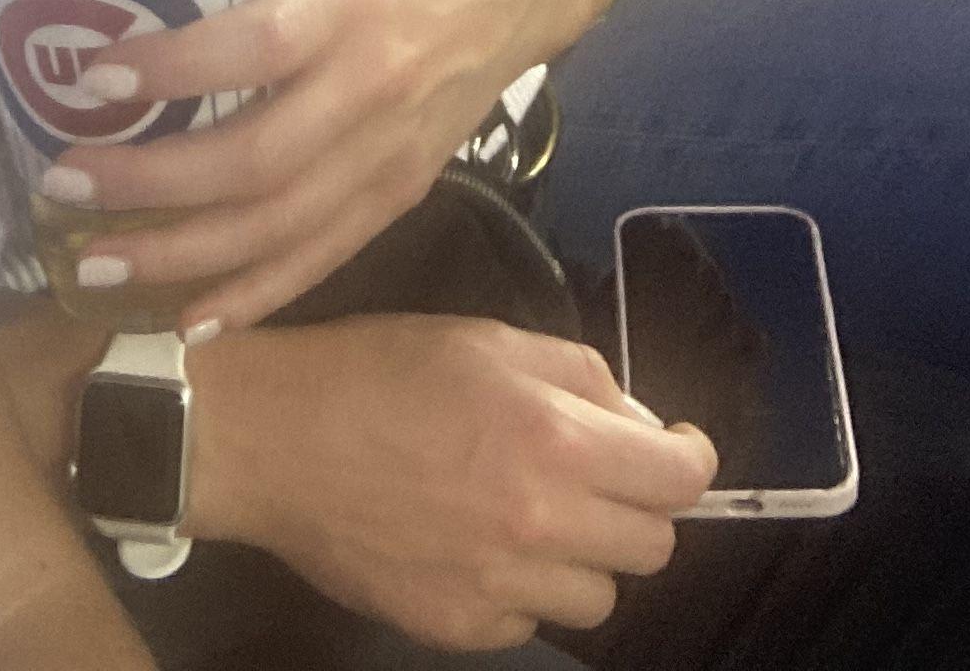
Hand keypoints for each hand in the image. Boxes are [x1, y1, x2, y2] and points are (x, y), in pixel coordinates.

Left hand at [36, 0, 557, 334]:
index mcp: (343, 0)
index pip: (250, 48)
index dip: (171, 70)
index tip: (92, 80)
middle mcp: (366, 86)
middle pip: (254, 160)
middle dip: (151, 185)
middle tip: (65, 183)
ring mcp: (386, 154)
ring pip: (279, 226)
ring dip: (182, 256)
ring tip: (97, 266)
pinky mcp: (399, 195)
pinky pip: (320, 258)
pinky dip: (254, 296)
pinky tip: (188, 320)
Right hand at [199, 314, 712, 648]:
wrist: (278, 438)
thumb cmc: (384, 370)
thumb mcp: (490, 340)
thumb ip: (583, 380)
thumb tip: (642, 429)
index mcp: (556, 440)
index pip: (681, 480)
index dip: (690, 460)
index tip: (674, 450)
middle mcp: (540, 523)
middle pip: (654, 547)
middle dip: (635, 507)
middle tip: (592, 478)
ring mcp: (500, 587)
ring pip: (600, 597)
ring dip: (582, 557)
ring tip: (530, 517)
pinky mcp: (459, 629)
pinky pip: (530, 624)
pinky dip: (521, 591)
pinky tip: (476, 546)